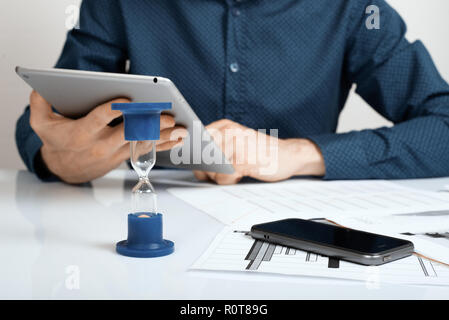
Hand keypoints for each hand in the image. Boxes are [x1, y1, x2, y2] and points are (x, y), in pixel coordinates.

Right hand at [29, 91, 186, 183]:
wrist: (65, 168)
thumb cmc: (56, 140)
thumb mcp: (41, 122)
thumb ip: (40, 104)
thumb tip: (40, 88)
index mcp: (81, 133)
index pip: (98, 120)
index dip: (111, 111)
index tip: (126, 100)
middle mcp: (100, 145)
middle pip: (127, 134)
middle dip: (148, 124)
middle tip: (166, 116)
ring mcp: (114, 153)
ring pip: (140, 145)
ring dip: (161, 136)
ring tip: (179, 128)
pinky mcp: (124, 157)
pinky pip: (145, 152)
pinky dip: (162, 145)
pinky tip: (176, 139)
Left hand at [194, 119, 324, 184]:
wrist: (289, 154)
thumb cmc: (260, 152)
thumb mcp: (236, 143)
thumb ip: (216, 150)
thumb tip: (195, 168)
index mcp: (224, 125)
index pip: (194, 138)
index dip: (188, 153)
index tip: (188, 160)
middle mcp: (228, 131)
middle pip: (199, 156)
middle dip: (205, 168)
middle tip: (220, 171)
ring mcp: (236, 145)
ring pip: (210, 168)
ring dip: (218, 176)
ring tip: (234, 171)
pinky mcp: (243, 160)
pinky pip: (223, 176)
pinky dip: (228, 180)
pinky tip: (240, 175)